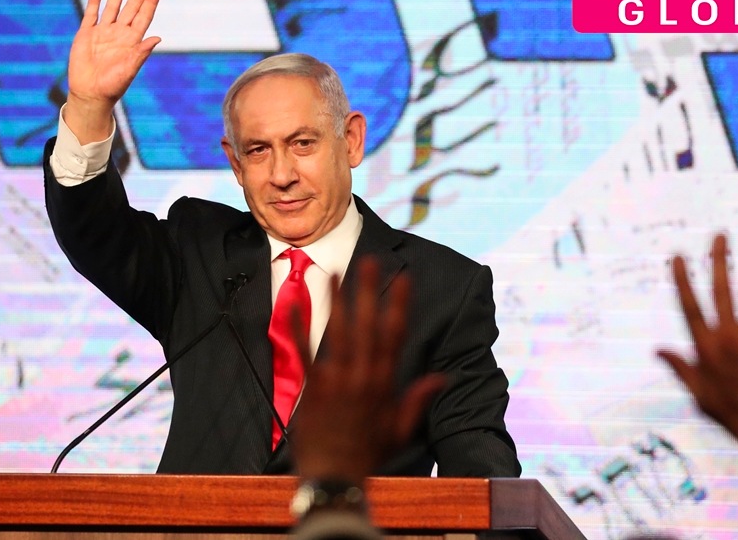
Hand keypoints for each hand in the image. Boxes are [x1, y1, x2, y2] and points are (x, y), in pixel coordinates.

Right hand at [64, 0, 160, 141]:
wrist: (90, 94)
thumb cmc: (112, 86)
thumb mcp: (129, 69)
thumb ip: (141, 53)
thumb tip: (158, 38)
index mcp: (132, 42)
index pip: (143, 16)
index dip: (150, 2)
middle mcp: (119, 34)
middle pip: (131, 8)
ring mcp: (102, 33)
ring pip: (112, 7)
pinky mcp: (86, 34)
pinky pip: (91, 15)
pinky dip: (94, 2)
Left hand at [288, 257, 445, 483]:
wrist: (335, 475)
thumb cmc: (367, 454)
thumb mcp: (400, 429)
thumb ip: (419, 399)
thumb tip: (443, 378)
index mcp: (384, 382)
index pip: (395, 334)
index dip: (400, 304)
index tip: (405, 278)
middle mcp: (362, 376)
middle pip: (366, 325)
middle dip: (368, 291)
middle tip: (369, 261)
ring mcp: (335, 380)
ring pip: (337, 331)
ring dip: (336, 300)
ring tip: (336, 271)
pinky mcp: (311, 387)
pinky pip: (303, 350)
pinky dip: (298, 326)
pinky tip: (294, 303)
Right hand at [657, 232, 737, 442]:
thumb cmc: (733, 415)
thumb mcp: (698, 394)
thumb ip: (680, 367)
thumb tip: (658, 351)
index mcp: (706, 347)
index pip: (690, 305)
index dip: (683, 279)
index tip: (679, 256)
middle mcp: (729, 335)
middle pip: (722, 289)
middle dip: (719, 259)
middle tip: (719, 236)